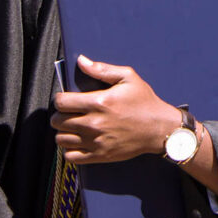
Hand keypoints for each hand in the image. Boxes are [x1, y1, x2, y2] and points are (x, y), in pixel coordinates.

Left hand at [51, 55, 181, 163]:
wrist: (160, 128)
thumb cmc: (145, 102)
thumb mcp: (128, 77)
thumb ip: (102, 69)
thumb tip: (82, 61)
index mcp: (99, 102)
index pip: (61, 102)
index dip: (60, 98)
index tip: (66, 99)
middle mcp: (94, 123)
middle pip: (58, 121)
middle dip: (60, 114)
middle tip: (70, 112)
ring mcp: (96, 141)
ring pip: (61, 139)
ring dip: (64, 132)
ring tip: (73, 127)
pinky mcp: (100, 155)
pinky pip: (71, 156)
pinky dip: (70, 149)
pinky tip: (78, 142)